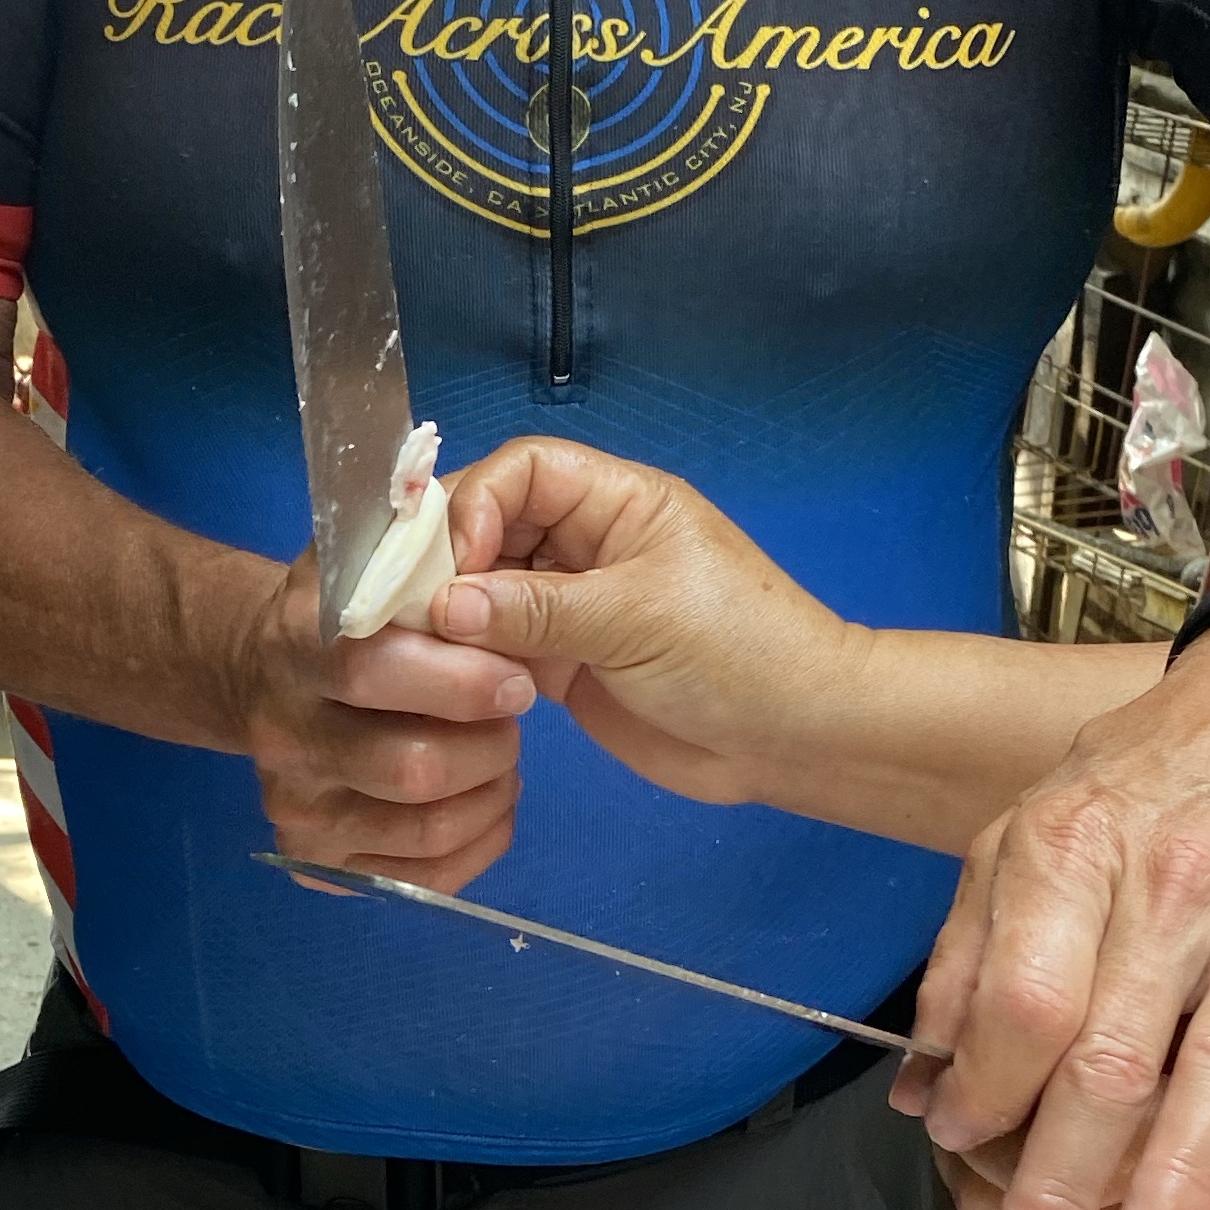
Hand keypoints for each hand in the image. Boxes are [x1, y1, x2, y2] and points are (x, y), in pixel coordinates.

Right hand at [235, 539, 534, 890]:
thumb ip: (426, 545)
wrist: (262, 666)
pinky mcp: (312, 854)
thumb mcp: (378, 552)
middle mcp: (280, 726)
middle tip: (513, 711)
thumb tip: (477, 552)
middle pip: (412, 766)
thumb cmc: (355, 604)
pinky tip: (492, 804)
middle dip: (490, 743)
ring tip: (504, 753)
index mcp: (297, 637)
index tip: (514, 673)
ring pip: (425, 824)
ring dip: (491, 791)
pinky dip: (480, 842)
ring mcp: (294, 799)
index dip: (463, 679)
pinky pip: (420, 875)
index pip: (376, 666)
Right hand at [430, 436, 855, 805]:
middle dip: (448, 564)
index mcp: (616, 501)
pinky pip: (496, 649)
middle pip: (489, 527)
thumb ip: (537, 608)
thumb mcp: (637, 618)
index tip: (452, 567)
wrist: (795, 739)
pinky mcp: (561, 664)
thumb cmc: (738, 653)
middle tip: (414, 617)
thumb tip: (442, 605)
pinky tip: (452, 686)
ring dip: (453, 620)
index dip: (474, 505)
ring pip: (484, 592)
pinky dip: (469, 663)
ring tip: (427, 659)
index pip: (521, 470)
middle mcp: (585, 543)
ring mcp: (571, 605)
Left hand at [900, 616, 1209, 1209]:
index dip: (982, 1090)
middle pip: (1107, 1059)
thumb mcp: (1033, 827)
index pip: (1020, 1003)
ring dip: (1187, 1175)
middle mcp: (1175, 887)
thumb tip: (927, 1077)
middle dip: (1058, 1184)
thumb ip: (973, 951)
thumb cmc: (1155, 776)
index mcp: (1077, 852)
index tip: (959, 1143)